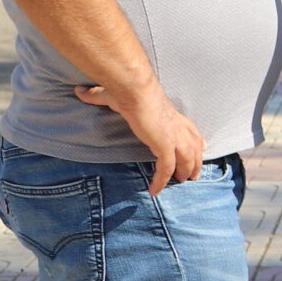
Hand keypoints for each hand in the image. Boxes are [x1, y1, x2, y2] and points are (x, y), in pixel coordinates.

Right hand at [76, 82, 206, 193]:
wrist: (135, 90)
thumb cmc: (128, 90)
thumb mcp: (114, 95)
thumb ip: (97, 96)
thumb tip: (79, 91)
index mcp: (170, 114)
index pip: (189, 128)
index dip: (196, 138)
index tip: (202, 146)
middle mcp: (176, 126)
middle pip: (193, 146)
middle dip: (195, 161)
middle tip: (193, 174)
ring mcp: (173, 137)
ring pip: (186, 159)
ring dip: (185, 171)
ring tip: (182, 182)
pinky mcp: (165, 146)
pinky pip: (166, 169)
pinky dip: (161, 180)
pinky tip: (155, 190)